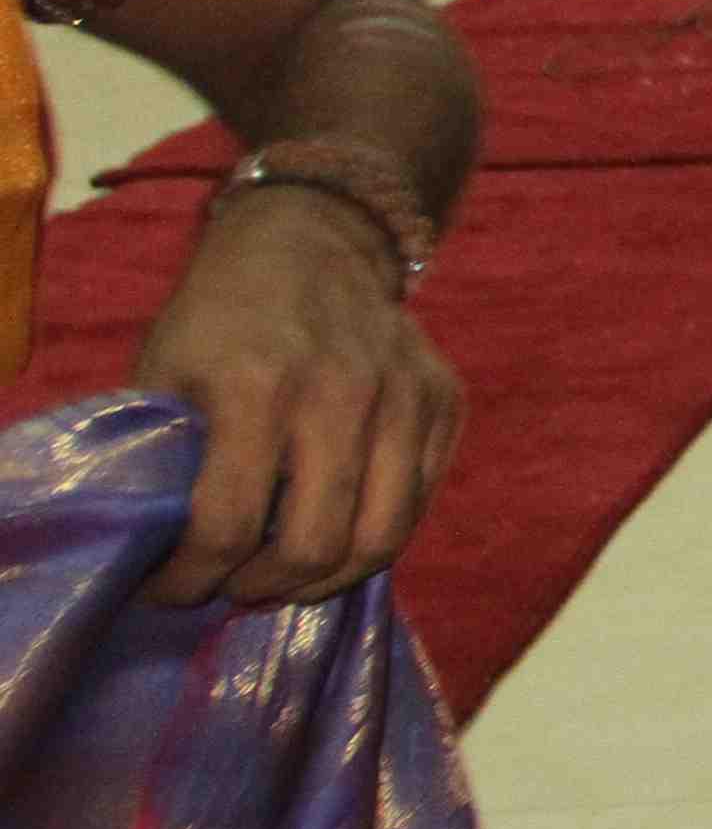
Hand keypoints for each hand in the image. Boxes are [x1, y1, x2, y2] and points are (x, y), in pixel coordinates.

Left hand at [127, 187, 461, 607]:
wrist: (312, 239)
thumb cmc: (219, 316)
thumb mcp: (165, 373)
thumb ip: (163, 457)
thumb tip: (149, 549)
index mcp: (257, 385)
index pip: (229, 524)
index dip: (191, 578)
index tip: (168, 589)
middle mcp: (343, 392)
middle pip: (317, 546)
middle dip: (264, 588)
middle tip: (233, 587)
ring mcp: (406, 396)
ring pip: (384, 537)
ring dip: (327, 579)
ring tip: (286, 575)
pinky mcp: (446, 400)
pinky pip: (420, 502)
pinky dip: (374, 534)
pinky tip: (333, 527)